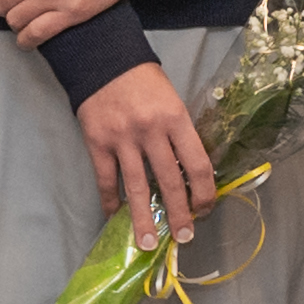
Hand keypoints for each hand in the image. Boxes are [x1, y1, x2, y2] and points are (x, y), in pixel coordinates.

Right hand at [74, 60, 217, 245]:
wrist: (103, 59)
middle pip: (170, 181)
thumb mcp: (172, 101)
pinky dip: (110, 202)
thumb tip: (187, 174)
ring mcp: (122, 140)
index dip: (205, 192)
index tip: (206, 210)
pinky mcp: (98, 143)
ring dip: (144, 219)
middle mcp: (151, 131)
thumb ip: (179, 134)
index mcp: (176, 119)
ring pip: (137, 188)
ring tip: (147, 243)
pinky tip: (114, 219)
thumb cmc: (143, 81)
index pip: (197, 164)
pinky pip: (107, 180)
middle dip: (179, 214)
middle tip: (184, 237)